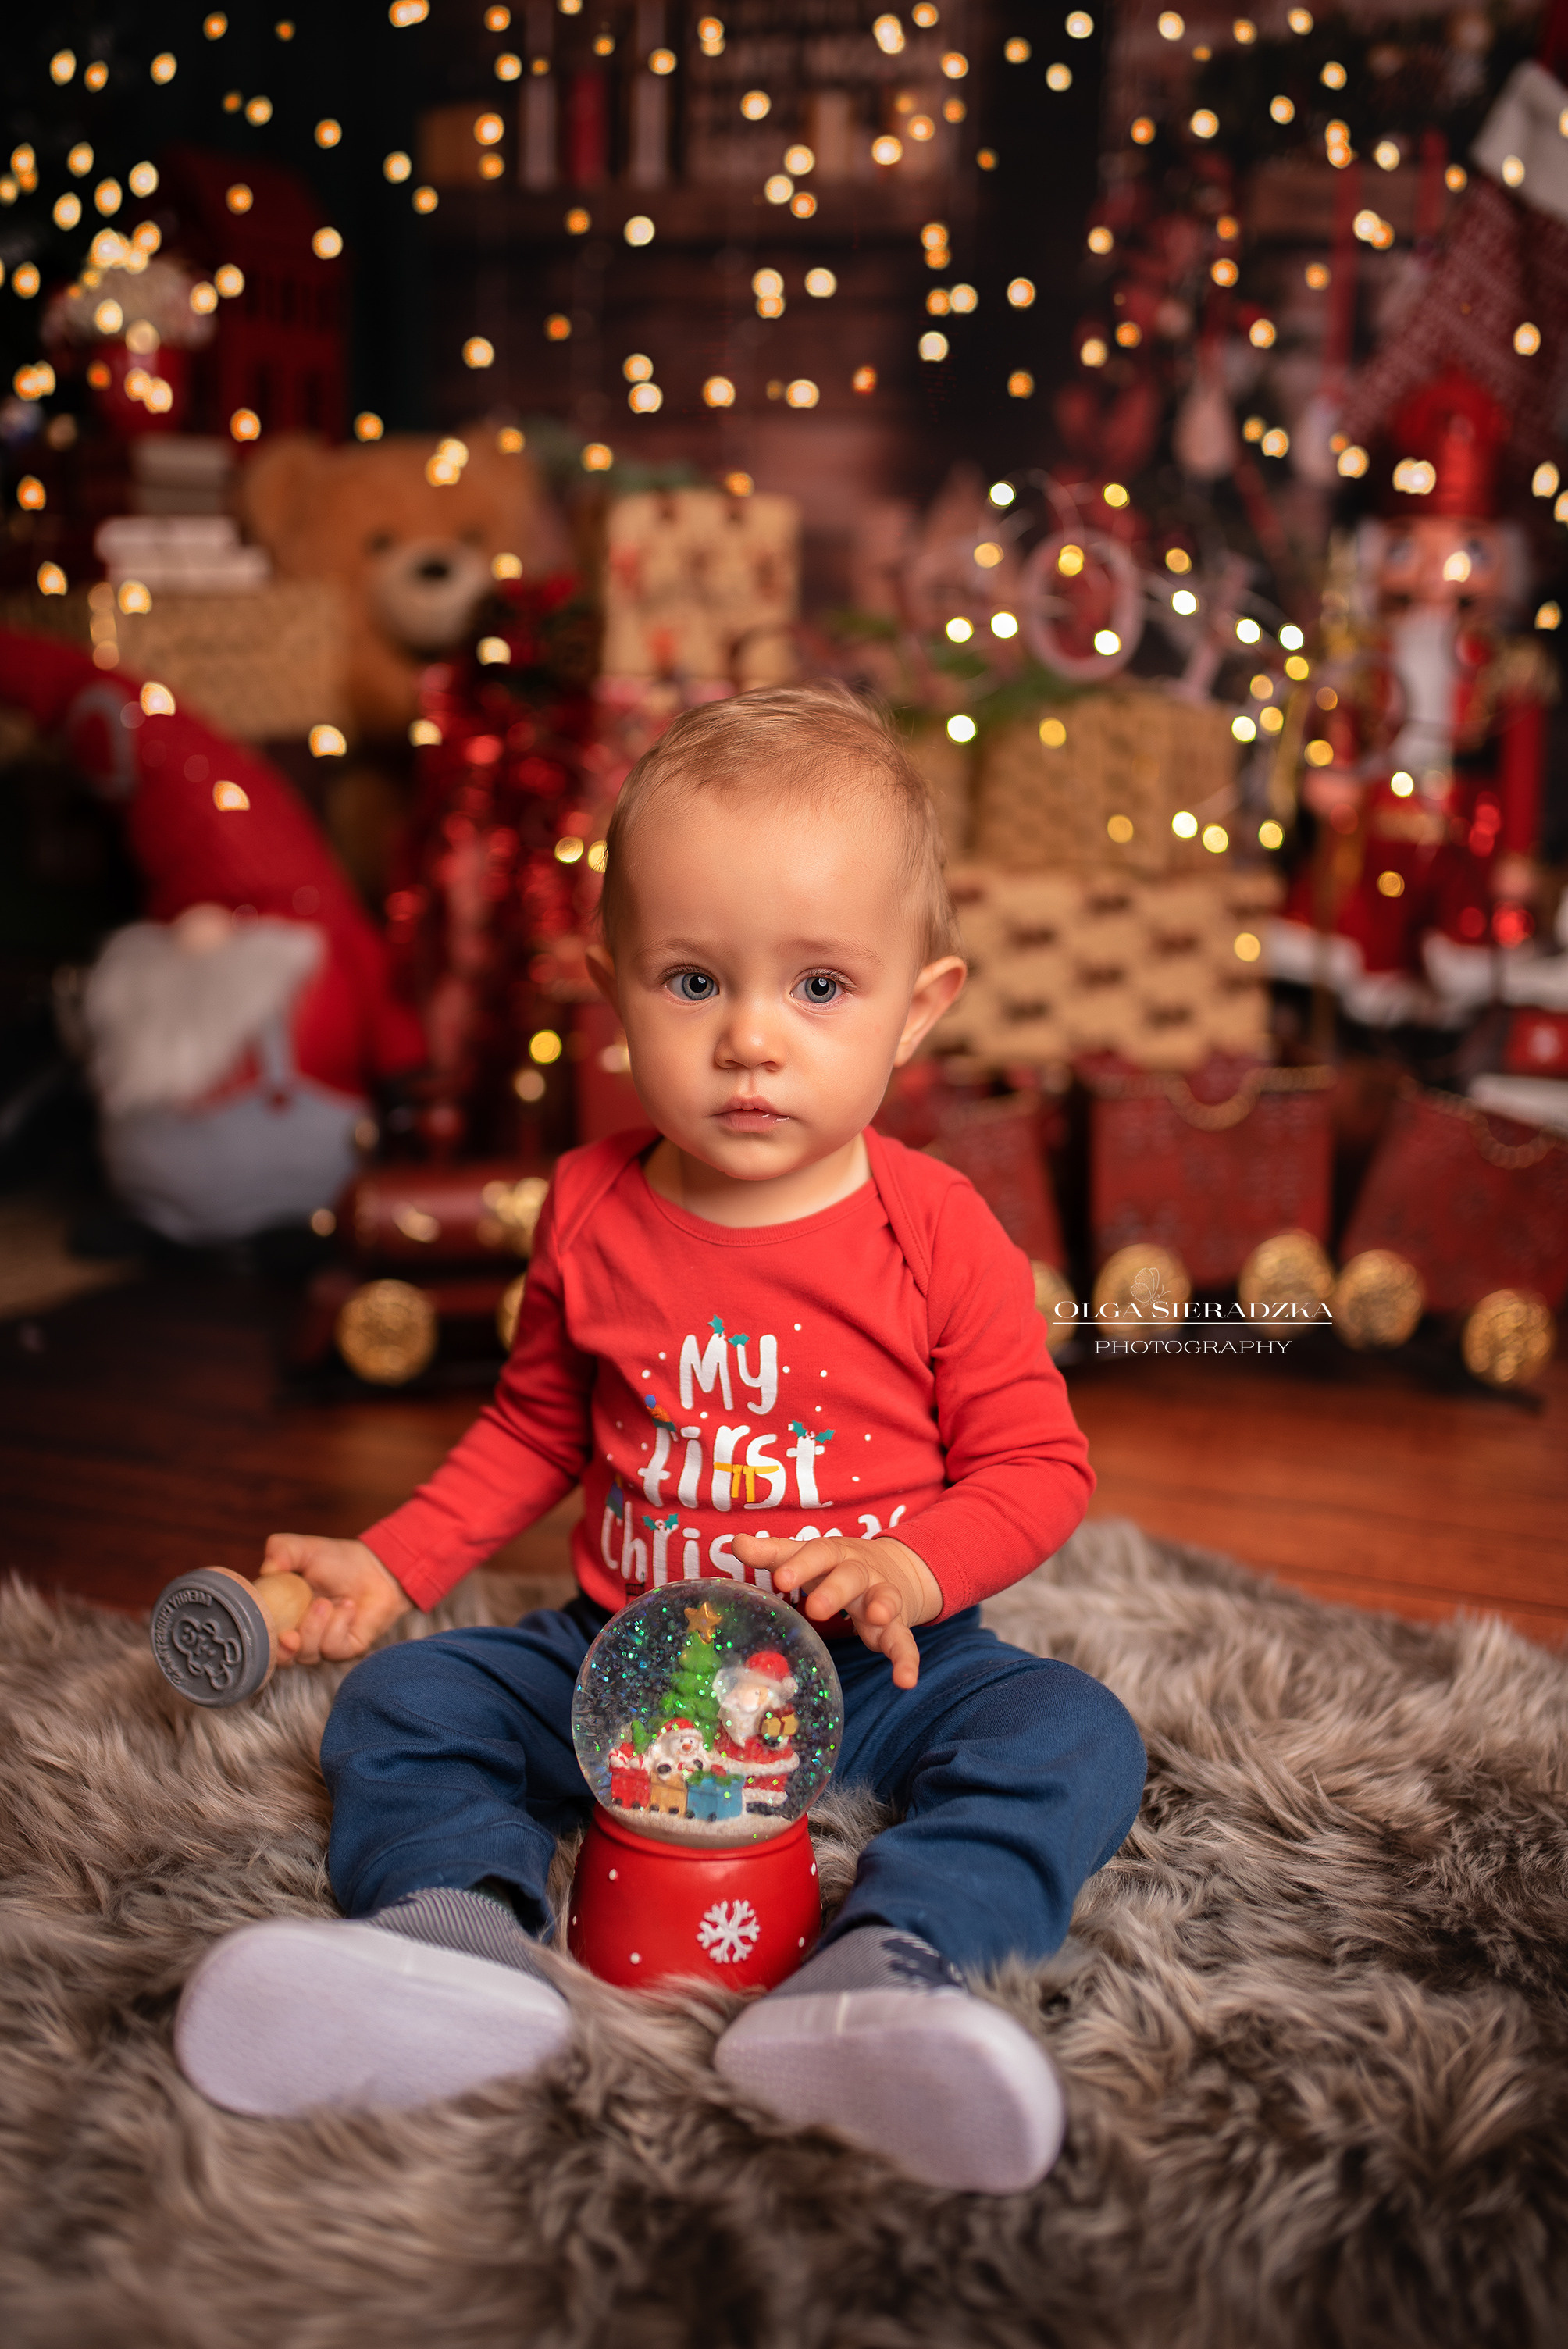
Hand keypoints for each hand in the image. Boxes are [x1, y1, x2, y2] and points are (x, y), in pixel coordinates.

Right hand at [259, 1533, 411, 1665]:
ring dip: (313, 1628)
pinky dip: (338, 1626)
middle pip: (282, 1657)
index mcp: (283, 1614)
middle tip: (290, 1636)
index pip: (263, 1635)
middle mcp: (300, 1633)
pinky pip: (333, 1648)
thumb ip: (281, 1550)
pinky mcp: (345, 1649)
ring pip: (307, 1653)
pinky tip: (348, 1606)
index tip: (264, 1627)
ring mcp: (322, 1644)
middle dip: (283, 1651)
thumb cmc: (340, 1560)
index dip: (260, 1637)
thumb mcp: (305, 1548)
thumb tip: (267, 1568)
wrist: (377, 1567)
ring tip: (325, 1603)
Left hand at [729, 1533, 941, 1688]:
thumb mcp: (806, 1556)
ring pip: (885, 1599)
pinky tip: (906, 1680)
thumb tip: (736, 1543)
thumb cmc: (833, 1565)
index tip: (780, 1579)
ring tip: (877, 1617)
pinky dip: (908, 1659)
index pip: (819, 1554)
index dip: (801, 1565)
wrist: (892, 1566)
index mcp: (835, 1554)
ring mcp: (882, 1598)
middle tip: (816, 1608)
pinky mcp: (896, 1626)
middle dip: (835, 1590)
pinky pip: (905, 1641)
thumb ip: (772, 1554)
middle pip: (851, 1576)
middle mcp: (861, 1572)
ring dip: (883, 1606)